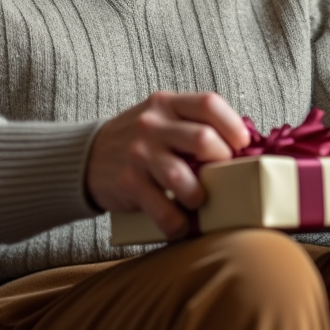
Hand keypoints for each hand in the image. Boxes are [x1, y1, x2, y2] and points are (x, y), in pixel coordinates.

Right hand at [86, 91, 248, 239]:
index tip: (242, 145)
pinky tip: (182, 226)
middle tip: (222, 175)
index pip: (208, 104)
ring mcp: (139, 153)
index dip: (233, 125)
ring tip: (199, 201)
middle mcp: (152, 125)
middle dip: (221, 162)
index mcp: (167, 104)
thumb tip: (242, 150)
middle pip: (203, 139)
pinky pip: (163, 209)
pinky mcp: (128, 183)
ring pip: (183, 176)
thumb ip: (192, 125)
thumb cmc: (139, 141)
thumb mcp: (161, 119)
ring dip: (199, 195)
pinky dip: (178, 224)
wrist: (87, 158)